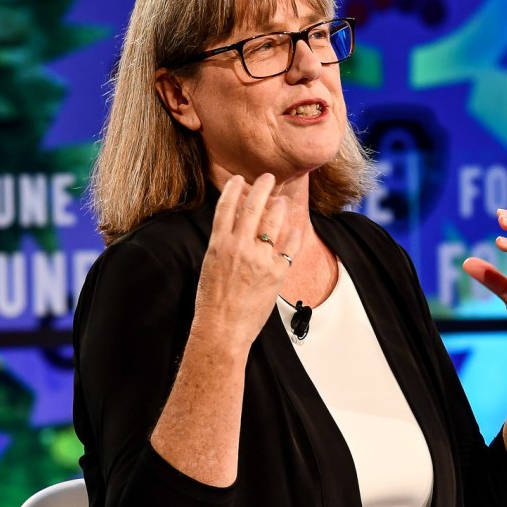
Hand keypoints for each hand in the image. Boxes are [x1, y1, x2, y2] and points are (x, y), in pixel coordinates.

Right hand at [193, 174, 304, 353]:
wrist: (223, 328)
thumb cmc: (212, 301)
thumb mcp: (211, 266)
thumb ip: (223, 245)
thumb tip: (235, 228)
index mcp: (218, 244)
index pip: (226, 207)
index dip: (233, 188)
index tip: (239, 179)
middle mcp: (239, 246)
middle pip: (253, 207)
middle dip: (262, 187)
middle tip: (269, 177)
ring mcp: (259, 258)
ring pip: (274, 222)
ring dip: (280, 208)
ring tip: (283, 202)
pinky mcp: (276, 272)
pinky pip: (290, 246)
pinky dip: (293, 234)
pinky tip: (295, 228)